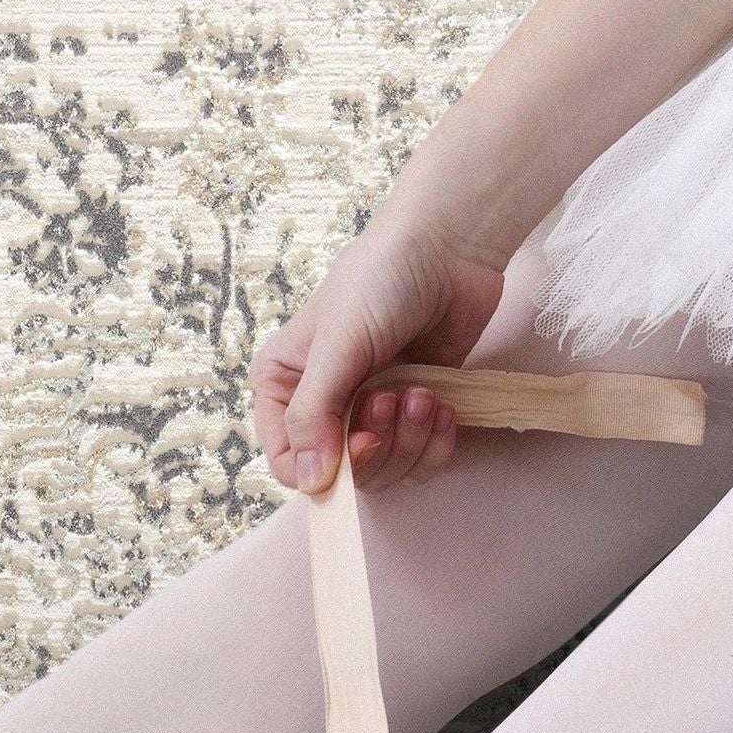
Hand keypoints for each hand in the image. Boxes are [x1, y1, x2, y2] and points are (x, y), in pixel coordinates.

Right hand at [251, 220, 515, 496]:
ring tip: (422, 394)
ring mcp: (371, 412)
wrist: (448, 249)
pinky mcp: (415, 414)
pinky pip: (422, 462)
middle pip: (344, 475)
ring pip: (386, 472)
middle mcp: (324, 406)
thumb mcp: (338, 345)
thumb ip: (315, 413)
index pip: (289, 462)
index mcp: (285, 386)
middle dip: (379, 445)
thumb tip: (310, 483)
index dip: (326, 466)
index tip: (361, 441)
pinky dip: (437, 442)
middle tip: (393, 397)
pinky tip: (442, 403)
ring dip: (411, 440)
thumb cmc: (381, 280)